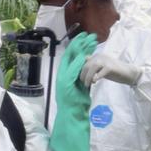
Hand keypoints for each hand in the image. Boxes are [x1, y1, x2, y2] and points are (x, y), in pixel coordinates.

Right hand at [49, 32, 99, 150]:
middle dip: (78, 44)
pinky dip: (79, 63)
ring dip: (80, 50)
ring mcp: (62, 81)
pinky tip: (86, 55)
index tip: (84, 37)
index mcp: (64, 77)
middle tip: (87, 35)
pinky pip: (73, 72)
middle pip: (69, 56)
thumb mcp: (80, 87)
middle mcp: (61, 77)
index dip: (76, 46)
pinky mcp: (66, 86)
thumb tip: (86, 67)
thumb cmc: (77, 104)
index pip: (70, 58)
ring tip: (89, 41)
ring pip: (71, 62)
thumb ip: (81, 77)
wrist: (72, 116)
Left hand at [80, 53, 142, 87]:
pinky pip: (100, 72)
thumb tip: (84, 60)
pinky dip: (96, 77)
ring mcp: (106, 60)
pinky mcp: (110, 67)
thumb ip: (93, 64)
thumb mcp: (101, 67)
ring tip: (88, 84)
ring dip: (88, 77)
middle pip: (87, 65)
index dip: (81, 72)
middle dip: (83, 76)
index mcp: (98, 55)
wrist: (129, 73)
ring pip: (92, 68)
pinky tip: (95, 82)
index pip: (84, 63)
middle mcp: (101, 56)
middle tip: (85, 84)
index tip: (82, 80)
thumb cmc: (114, 71)